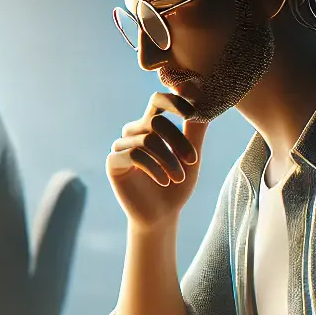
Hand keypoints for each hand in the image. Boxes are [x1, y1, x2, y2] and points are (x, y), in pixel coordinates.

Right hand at [107, 93, 209, 231]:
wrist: (161, 216)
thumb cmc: (176, 185)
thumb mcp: (191, 157)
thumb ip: (195, 130)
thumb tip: (202, 98)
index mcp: (150, 126)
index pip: (158, 101)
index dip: (174, 101)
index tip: (192, 112)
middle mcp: (133, 133)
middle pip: (156, 121)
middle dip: (178, 140)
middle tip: (193, 161)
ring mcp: (121, 147)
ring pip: (148, 139)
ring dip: (169, 159)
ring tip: (179, 178)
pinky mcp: (113, 163)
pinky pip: (135, 155)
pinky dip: (155, 168)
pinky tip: (164, 181)